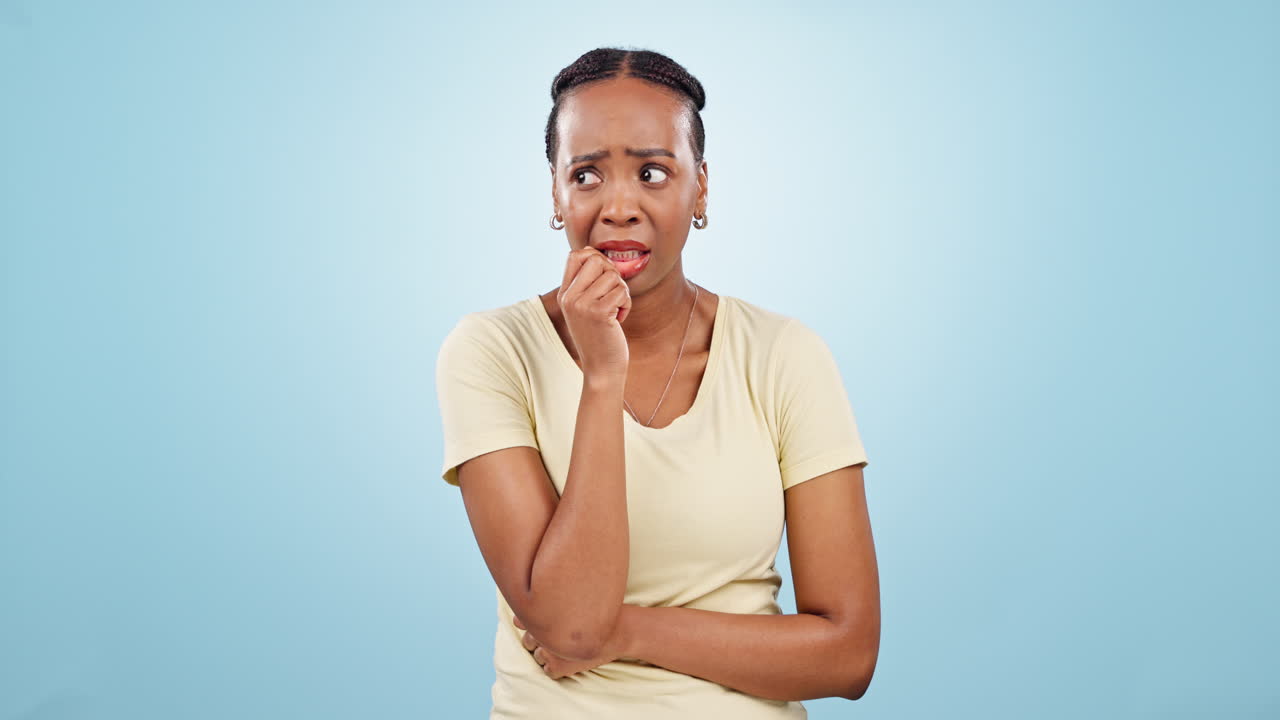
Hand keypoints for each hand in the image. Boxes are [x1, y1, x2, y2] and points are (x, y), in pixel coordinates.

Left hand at [513, 613, 625, 679]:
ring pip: (537, 656)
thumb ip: (538, 611)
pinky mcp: (557, 668)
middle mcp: (541, 634)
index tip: (552, 623)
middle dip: (540, 639)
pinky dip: (556, 668)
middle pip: (527, 641)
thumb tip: (514, 620)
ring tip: (567, 648)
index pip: (522, 623)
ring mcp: (549, 652)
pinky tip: (570, 658)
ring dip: (547, 653)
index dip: (537, 624)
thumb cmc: (593, 613)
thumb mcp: (567, 605)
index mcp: (542, 616)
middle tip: (561, 637)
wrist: (618, 631)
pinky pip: (547, 671)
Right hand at [557, 247, 631, 381]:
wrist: (601, 369)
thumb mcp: (586, 309)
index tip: (605, 276)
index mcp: (564, 294)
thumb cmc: (600, 337)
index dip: (595, 257)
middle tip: (614, 293)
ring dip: (622, 292)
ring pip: (613, 276)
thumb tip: (598, 255)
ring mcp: (582, 305)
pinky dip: (626, 304)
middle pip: (596, 260)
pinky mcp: (598, 313)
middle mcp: (569, 298)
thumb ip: (587, 285)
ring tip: (616, 309)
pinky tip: (619, 319)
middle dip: (613, 273)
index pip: (575, 255)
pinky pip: (622, 291)